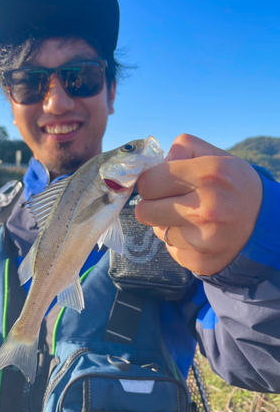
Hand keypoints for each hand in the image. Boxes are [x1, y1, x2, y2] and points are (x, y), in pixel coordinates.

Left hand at [135, 134, 262, 275]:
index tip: (160, 184)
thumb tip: (152, 165)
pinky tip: (200, 235)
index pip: (148, 183)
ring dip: (169, 225)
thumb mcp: (216, 155)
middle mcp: (206, 209)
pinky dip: (181, 243)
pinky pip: (172, 250)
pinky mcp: (201, 263)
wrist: (268, 224)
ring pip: (158, 232)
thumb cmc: (234, 185)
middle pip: (144, 211)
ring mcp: (204, 241)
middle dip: (153, 205)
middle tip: (171, 202)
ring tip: (194, 219)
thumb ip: (182, 149)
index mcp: (208, 175)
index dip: (151, 183)